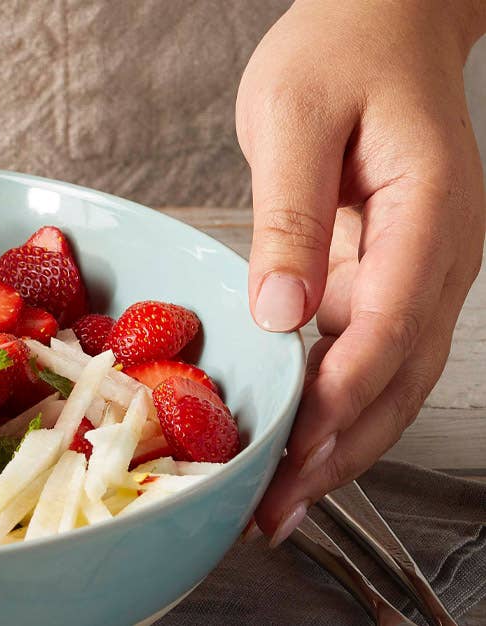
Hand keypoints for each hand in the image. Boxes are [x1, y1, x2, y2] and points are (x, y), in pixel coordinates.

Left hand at [235, 0, 485, 544]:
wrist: (382, 22)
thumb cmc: (341, 51)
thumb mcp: (291, 118)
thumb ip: (288, 217)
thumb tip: (280, 315)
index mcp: (427, 214)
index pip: (389, 327)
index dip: (339, 400)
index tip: (292, 452)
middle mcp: (438, 255)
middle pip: (397, 377)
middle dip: (337, 453)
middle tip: (273, 510)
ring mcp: (419, 270)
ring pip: (387, 379)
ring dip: (335, 445)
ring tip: (275, 502)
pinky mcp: (389, 274)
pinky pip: (365, 354)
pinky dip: (328, 404)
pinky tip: (288, 439)